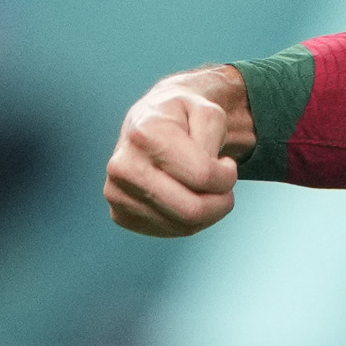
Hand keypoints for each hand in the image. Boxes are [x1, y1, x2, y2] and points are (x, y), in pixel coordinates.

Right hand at [104, 68, 244, 237]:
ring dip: (207, 212)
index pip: (203, 176)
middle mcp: (124, 165)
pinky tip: (185, 198)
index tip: (226, 163)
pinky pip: (170, 232)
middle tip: (222, 185)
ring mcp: (117, 193)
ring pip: (184, 226)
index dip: (228, 175)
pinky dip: (188, 221)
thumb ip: (213, 139)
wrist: (149, 126)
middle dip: (220, 202)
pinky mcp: (120, 214)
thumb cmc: (183, 120)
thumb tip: (206, 176)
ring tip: (203, 188)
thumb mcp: (208, 113)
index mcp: (145, 133)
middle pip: (192, 210)